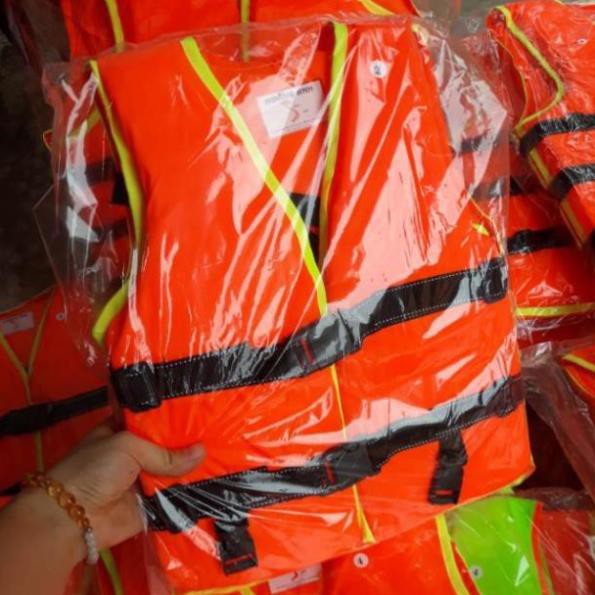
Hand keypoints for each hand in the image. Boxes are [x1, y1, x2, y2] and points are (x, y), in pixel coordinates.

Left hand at [49, 425, 204, 551]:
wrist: (71, 518)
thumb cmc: (93, 469)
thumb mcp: (128, 447)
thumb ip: (166, 453)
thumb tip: (202, 452)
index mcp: (123, 432)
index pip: (154, 421)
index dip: (175, 417)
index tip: (202, 410)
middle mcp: (135, 455)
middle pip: (168, 447)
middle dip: (189, 443)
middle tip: (219, 433)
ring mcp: (143, 482)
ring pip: (174, 473)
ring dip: (193, 469)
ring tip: (224, 456)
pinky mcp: (150, 507)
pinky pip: (174, 499)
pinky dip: (190, 494)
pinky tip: (217, 483)